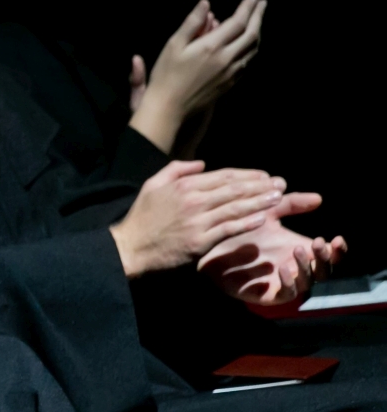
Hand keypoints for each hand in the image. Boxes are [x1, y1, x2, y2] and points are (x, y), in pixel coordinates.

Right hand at [108, 161, 282, 276]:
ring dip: (260, 202)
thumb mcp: (152, 185)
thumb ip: (176, 170)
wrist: (130, 248)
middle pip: (234, 189)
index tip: (265, 175)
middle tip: (280, 184)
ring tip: (278, 197)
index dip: (247, 174)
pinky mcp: (200, 241)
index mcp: (184, 186)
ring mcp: (198, 221)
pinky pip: (229, 229)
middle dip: (261, 185)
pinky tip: (262, 218)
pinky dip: (246, 223)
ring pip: (236, 208)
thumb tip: (201, 163)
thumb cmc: (142, 218)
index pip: (223, 176)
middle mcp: (193, 200)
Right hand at [130, 0, 263, 151]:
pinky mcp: (230, 83)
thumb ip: (191, 23)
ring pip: (253, 49)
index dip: (248, 8)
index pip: (238, 22)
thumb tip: (205, 4)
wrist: (169, 108)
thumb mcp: (173, 45)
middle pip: (252, 34)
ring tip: (256, 22)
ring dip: (257, 33)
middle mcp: (227, 59)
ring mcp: (231, 73)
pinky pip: (246, 62)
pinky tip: (246, 45)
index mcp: (212, 47)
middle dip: (258, 17)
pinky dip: (250, 49)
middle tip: (261, 4)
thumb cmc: (166, 75)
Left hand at [199, 191, 347, 303]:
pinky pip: (284, 294)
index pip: (329, 255)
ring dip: (306, 267)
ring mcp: (281, 281)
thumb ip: (290, 204)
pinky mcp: (264, 293)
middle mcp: (294, 267)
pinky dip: (288, 284)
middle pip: (324, 271)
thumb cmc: (239, 228)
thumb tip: (318, 198)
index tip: (337, 239)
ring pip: (307, 283)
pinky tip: (281, 268)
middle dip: (326, 259)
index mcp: (299, 248)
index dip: (338, 250)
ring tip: (298, 249)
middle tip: (317, 242)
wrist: (209, 242)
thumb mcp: (267, 211)